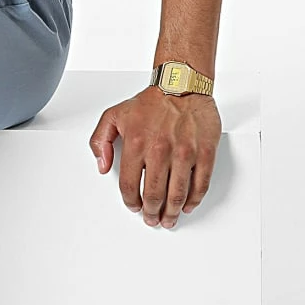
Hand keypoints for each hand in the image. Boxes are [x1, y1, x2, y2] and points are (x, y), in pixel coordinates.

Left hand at [89, 86, 220, 228]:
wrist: (180, 85)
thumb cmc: (149, 102)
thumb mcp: (113, 116)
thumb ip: (99, 141)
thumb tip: (102, 166)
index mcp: (136, 144)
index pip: (130, 185)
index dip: (130, 201)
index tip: (133, 206)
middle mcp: (160, 151)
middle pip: (154, 194)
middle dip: (151, 212)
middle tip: (151, 219)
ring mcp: (184, 153)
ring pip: (177, 194)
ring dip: (171, 212)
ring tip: (168, 219)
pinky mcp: (205, 153)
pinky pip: (200, 184)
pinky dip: (193, 199)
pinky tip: (187, 205)